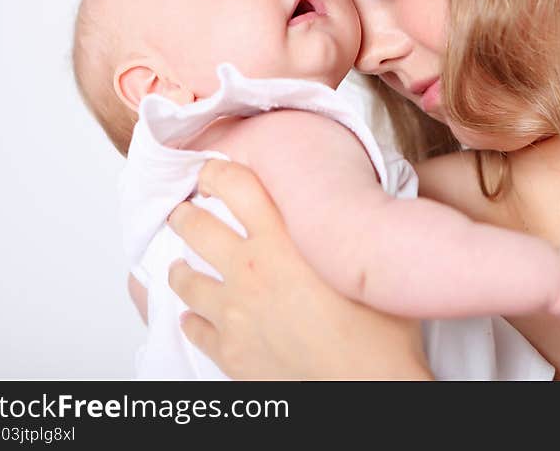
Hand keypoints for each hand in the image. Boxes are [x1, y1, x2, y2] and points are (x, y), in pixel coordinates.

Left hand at [167, 159, 431, 379]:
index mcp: (281, 241)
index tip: (211, 171)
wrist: (365, 387)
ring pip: (186, 280)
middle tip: (183, 211)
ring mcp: (234, 314)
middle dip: (185, 215)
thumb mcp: (366, 263)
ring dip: (182, 269)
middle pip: (196, 229)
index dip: (217, 172)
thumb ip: (349, 232)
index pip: (236, 187)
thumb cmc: (378, 330)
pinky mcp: (231, 352)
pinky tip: (194, 317)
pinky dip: (193, 320)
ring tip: (181, 265)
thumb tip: (357, 207)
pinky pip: (195, 329)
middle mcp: (249, 271)